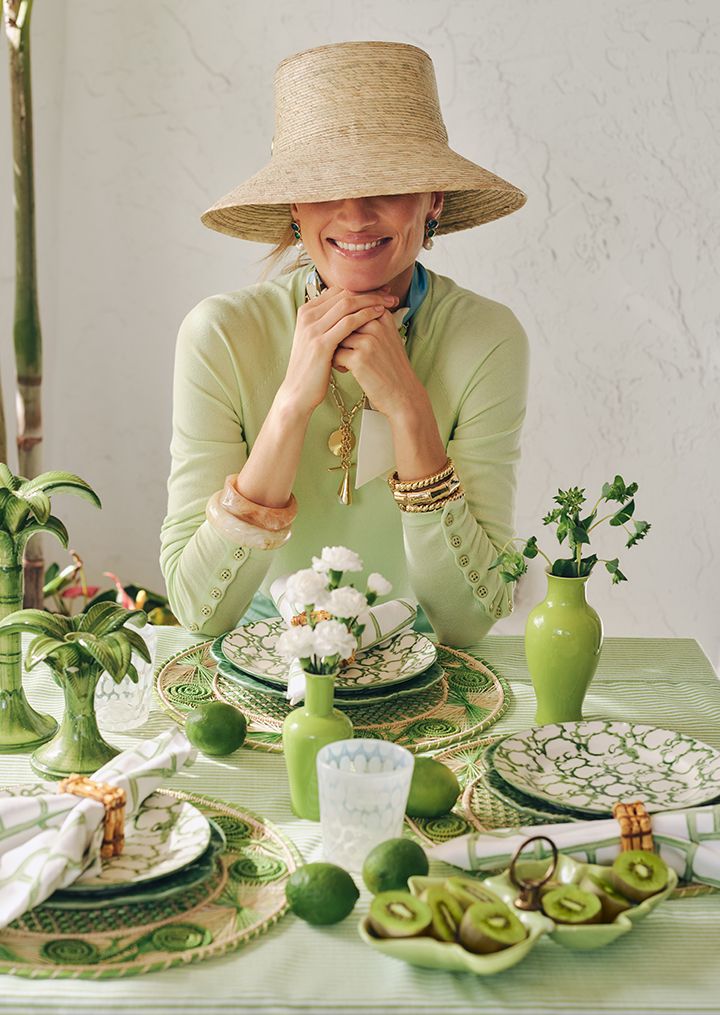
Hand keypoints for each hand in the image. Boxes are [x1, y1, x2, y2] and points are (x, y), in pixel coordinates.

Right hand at [278, 287, 397, 416]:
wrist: (298, 392)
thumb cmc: (313, 368)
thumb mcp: (318, 339)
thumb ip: (328, 322)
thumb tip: (350, 309)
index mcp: (306, 312)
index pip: (337, 290)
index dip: (361, 288)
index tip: (380, 290)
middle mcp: (307, 316)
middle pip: (344, 294)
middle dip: (369, 291)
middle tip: (389, 291)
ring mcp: (313, 329)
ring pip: (347, 304)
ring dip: (371, 300)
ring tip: (389, 301)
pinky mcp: (321, 343)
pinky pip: (348, 322)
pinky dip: (366, 315)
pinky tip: (379, 314)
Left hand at [330, 310, 424, 420]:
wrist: (403, 394)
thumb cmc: (392, 367)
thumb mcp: (388, 337)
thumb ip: (370, 321)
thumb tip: (342, 311)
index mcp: (383, 316)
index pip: (352, 309)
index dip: (346, 324)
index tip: (354, 339)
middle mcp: (376, 325)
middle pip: (342, 322)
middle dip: (339, 335)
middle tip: (345, 350)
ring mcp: (368, 341)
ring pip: (336, 337)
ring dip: (335, 349)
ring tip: (346, 361)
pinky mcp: (359, 359)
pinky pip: (334, 354)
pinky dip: (336, 363)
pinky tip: (346, 370)